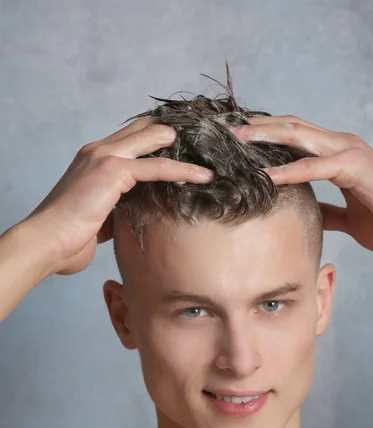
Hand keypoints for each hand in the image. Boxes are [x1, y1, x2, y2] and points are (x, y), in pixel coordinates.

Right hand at [23, 117, 214, 274]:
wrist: (47, 241)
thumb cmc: (69, 236)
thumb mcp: (99, 215)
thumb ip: (117, 206)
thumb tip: (135, 214)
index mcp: (94, 157)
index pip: (133, 137)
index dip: (160, 137)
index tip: (186, 144)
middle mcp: (99, 150)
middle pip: (146, 128)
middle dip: (177, 133)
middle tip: (207, 139)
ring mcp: (105, 157)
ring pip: (154, 139)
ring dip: (185, 146)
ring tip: (213, 154)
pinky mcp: (113, 171)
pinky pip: (157, 166)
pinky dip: (184, 170)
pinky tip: (205, 176)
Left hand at [233, 115, 372, 251]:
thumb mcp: (349, 218)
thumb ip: (329, 211)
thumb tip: (311, 214)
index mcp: (336, 155)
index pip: (295, 138)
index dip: (268, 136)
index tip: (239, 142)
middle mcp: (339, 146)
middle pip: (291, 128)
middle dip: (258, 128)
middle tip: (227, 131)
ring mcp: (347, 152)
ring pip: (299, 136)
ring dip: (266, 136)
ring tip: (237, 140)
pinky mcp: (354, 167)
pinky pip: (315, 167)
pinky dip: (288, 170)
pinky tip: (266, 176)